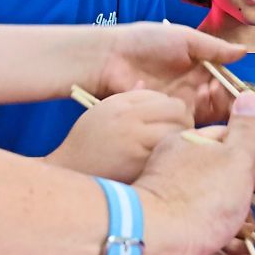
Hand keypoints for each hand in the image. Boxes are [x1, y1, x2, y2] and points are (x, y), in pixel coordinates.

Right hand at [48, 89, 191, 181]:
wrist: (69, 172)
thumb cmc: (86, 142)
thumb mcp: (101, 112)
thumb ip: (126, 98)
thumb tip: (144, 83)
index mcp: (121, 104)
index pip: (162, 97)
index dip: (172, 108)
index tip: (172, 119)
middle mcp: (129, 118)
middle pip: (176, 109)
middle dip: (185, 120)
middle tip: (183, 133)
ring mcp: (135, 141)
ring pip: (178, 131)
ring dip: (183, 138)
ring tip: (177, 147)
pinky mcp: (140, 163)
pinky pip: (169, 153)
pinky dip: (173, 155)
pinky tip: (169, 160)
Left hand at [97, 23, 245, 124]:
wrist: (108, 59)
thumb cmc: (145, 42)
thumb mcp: (184, 39)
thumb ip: (214, 48)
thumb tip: (244, 52)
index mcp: (200, 71)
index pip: (228, 85)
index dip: (242, 92)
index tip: (254, 97)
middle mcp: (193, 93)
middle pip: (222, 107)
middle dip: (235, 109)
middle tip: (241, 110)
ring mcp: (178, 110)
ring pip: (207, 121)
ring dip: (219, 120)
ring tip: (227, 121)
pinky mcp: (163, 124)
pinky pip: (186, 131)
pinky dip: (198, 131)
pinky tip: (205, 129)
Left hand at [130, 92, 254, 254]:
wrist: (161, 246)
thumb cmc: (201, 196)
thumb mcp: (233, 157)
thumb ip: (245, 130)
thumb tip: (248, 96)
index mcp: (189, 142)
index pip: (230, 134)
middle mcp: (177, 166)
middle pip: (220, 163)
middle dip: (250, 171)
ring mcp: (174, 198)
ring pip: (213, 192)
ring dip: (238, 197)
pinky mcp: (174, 226)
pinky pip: (204, 217)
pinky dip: (223, 220)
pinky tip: (237, 231)